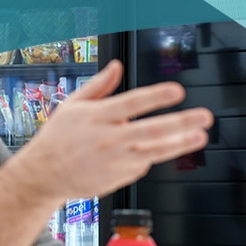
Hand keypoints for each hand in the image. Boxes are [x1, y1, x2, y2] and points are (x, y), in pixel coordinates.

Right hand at [7, 59, 213, 201]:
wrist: (43, 175)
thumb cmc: (58, 137)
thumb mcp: (73, 105)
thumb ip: (99, 85)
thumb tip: (117, 66)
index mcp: (98, 117)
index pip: (132, 103)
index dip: (156, 97)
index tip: (177, 92)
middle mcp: (109, 139)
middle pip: (151, 130)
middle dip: (181, 123)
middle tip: (203, 117)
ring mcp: (116, 161)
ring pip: (155, 152)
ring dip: (181, 144)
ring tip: (200, 136)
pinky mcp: (119, 178)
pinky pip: (143, 164)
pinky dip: (150, 155)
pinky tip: (152, 149)